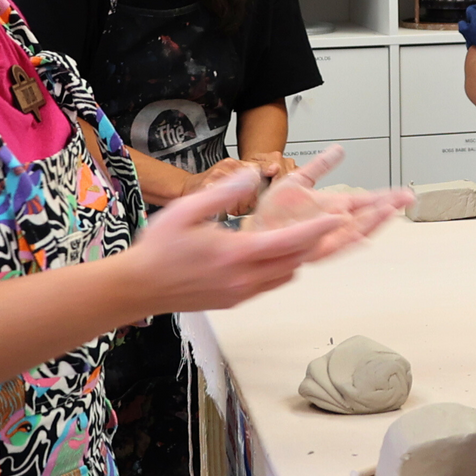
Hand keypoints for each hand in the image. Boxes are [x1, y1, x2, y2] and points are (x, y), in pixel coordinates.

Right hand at [129, 168, 354, 310]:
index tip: (338, 218)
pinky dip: (282, 269)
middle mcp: (243, 278)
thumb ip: (224, 192)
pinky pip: (271, 285)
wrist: (137, 287)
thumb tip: (252, 174)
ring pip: (286, 275)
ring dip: (299, 257)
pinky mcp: (235, 301)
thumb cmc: (158, 248)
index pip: (289, 242)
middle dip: (316, 243)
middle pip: (296, 261)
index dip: (317, 229)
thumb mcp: (187, 210)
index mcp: (235, 254)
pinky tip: (276, 254)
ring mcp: (241, 293)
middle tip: (331, 224)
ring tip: (305, 236)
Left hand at [251, 145, 414, 256]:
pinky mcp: (312, 248)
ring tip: (390, 210)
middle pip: (368, 217)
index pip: (367, 202)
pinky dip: (347, 236)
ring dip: (374, 222)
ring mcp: (325, 237)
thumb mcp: (299, 180)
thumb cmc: (272, 213)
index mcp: (334, 207)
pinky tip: (357, 226)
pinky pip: (334, 244)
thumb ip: (320, 166)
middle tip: (406, 199)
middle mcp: (334, 224)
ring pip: (357, 232)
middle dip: (388, 208)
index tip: (404, 193)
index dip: (386, 198)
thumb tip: (340, 150)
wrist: (252, 230)